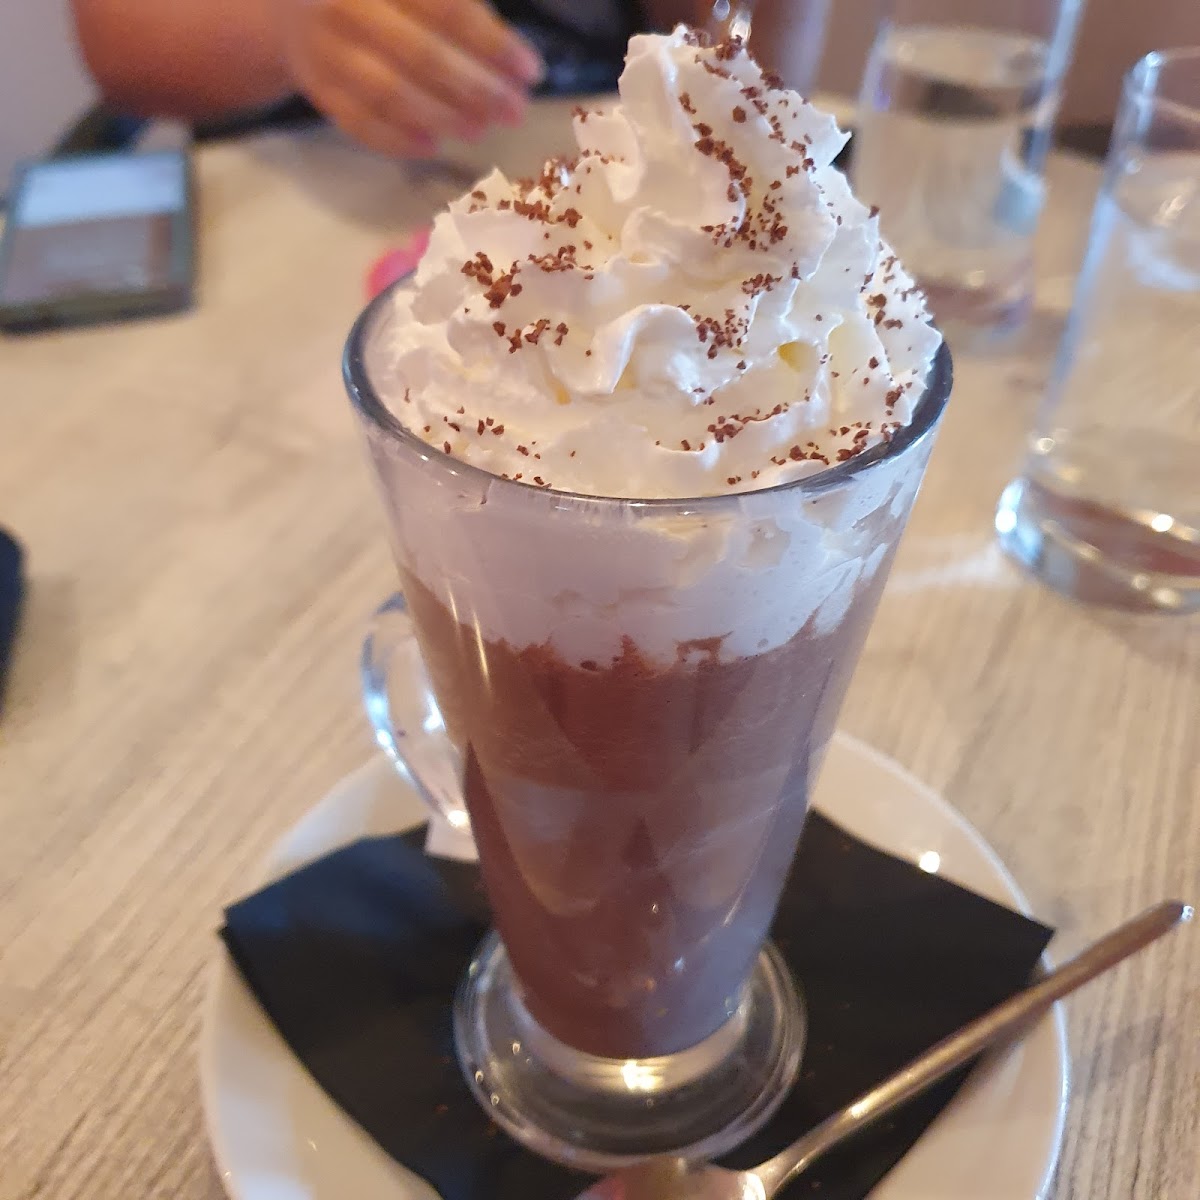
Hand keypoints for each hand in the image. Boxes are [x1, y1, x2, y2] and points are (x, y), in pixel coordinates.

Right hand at [276, 0, 543, 156]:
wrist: (292, 6)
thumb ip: (458, 13)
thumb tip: (510, 62)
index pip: (449, 10)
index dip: (494, 45)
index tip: (531, 73)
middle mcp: (350, 7)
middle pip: (423, 57)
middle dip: (477, 90)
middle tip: (513, 111)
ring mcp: (328, 51)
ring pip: (391, 94)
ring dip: (442, 118)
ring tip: (479, 129)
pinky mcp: (318, 90)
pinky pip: (360, 123)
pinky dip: (399, 140)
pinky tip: (432, 147)